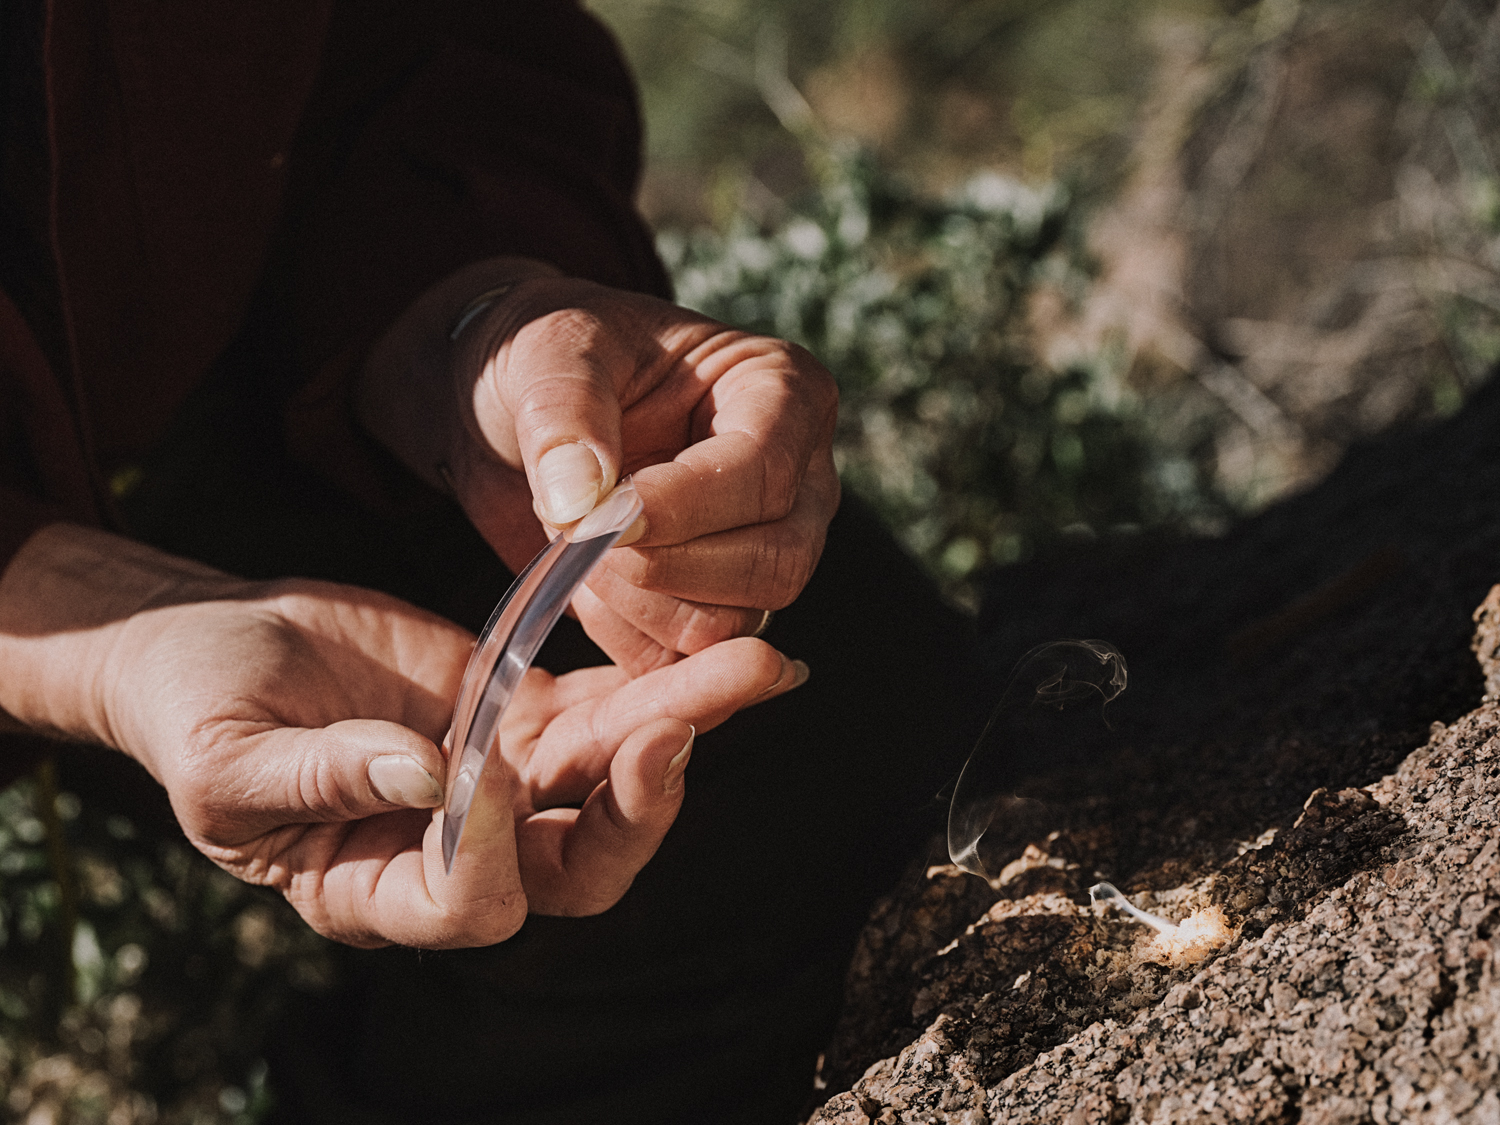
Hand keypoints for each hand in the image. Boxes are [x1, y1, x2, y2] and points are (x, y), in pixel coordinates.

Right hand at [0, 525, 806, 947]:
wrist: (216, 647)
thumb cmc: (196, 714)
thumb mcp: (228, 756)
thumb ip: (321, 775)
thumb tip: (427, 776)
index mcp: (376, 889)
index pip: (470, 904)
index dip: (491, 847)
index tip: (484, 761)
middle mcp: (461, 849)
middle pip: (579, 864)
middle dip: (639, 806)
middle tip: (679, 733)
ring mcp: (500, 780)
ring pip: (611, 776)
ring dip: (684, 724)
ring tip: (760, 668)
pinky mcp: (520, 712)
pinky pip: (605, 708)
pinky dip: (662, 681)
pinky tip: (726, 650)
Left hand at [359, 261, 840, 675]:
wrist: (513, 410)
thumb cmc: (547, 357)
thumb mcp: (544, 354)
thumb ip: (563, 417)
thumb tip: (585, 500)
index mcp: (781, 390)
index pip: (764, 472)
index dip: (683, 506)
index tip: (597, 515)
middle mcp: (798, 479)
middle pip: (775, 561)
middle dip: (663, 566)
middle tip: (575, 536)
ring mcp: (767, 549)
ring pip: (737, 623)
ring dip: (637, 605)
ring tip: (569, 548)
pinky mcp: (720, 605)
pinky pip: (692, 659)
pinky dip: (627, 640)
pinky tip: (581, 588)